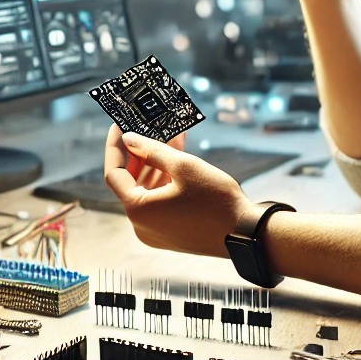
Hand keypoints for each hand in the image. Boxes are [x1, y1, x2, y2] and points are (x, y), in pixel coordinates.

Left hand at [103, 128, 258, 256]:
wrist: (246, 234)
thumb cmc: (216, 201)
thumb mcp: (183, 166)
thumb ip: (152, 150)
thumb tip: (129, 139)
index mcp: (138, 211)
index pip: (114, 173)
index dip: (115, 146)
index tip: (120, 125)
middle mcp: (141, 226)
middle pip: (130, 182)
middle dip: (139, 153)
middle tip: (146, 127)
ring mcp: (155, 232)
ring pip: (146, 192)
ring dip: (155, 165)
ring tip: (169, 137)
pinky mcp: (170, 233)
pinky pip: (159, 203)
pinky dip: (164, 182)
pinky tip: (177, 159)